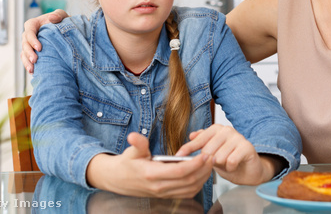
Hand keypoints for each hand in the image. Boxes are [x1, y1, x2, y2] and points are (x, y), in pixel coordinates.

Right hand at [21, 9, 68, 72]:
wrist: (65, 31)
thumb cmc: (62, 21)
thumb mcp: (62, 15)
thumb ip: (58, 14)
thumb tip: (52, 18)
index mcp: (33, 24)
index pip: (29, 31)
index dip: (32, 40)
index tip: (39, 48)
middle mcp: (29, 34)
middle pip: (24, 44)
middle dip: (28, 52)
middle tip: (35, 60)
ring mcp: (29, 44)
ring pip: (23, 53)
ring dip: (26, 61)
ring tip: (32, 69)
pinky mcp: (31, 52)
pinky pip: (26, 59)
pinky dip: (28, 65)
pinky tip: (32, 72)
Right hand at [86, 132, 212, 198]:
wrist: (118, 180)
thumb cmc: (127, 164)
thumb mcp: (132, 151)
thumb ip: (138, 144)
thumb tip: (134, 136)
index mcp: (152, 175)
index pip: (179, 171)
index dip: (195, 164)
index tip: (205, 154)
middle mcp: (159, 187)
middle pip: (189, 181)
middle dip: (204, 169)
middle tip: (213, 157)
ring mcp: (163, 193)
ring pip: (190, 188)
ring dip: (203, 177)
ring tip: (210, 164)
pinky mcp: (166, 195)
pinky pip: (186, 193)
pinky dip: (197, 185)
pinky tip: (202, 174)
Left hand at [177, 124, 276, 184]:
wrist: (248, 169)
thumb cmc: (229, 159)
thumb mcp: (212, 152)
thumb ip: (202, 143)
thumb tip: (191, 135)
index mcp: (217, 129)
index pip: (198, 139)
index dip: (187, 149)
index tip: (178, 156)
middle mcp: (227, 130)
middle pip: (207, 151)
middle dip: (209, 162)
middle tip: (216, 164)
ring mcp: (238, 137)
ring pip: (218, 157)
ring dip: (221, 165)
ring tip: (226, 163)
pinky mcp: (247, 147)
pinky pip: (230, 161)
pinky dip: (230, 168)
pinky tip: (233, 165)